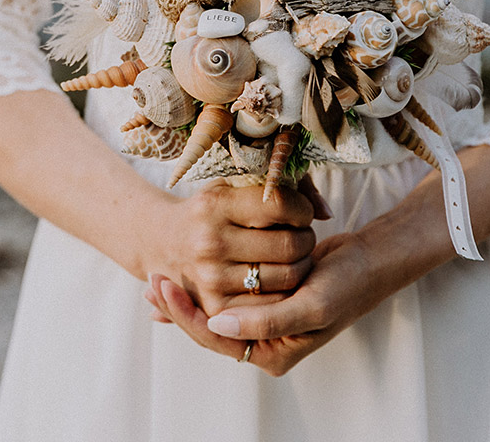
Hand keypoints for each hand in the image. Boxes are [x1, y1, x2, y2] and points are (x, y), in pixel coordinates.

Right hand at [141, 178, 330, 316]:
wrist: (164, 240)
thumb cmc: (214, 209)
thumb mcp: (235, 184)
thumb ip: (285, 187)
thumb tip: (325, 212)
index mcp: (214, 204)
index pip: (280, 204)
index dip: (302, 208)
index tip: (301, 211)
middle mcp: (208, 241)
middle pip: (289, 244)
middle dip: (305, 237)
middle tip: (300, 234)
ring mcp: (210, 277)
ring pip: (286, 276)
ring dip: (301, 264)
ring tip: (293, 254)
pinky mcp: (215, 305)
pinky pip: (272, 304)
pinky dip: (286, 290)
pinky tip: (282, 275)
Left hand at [146, 232, 384, 375]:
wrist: (371, 260)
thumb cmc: (347, 283)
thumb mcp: (311, 304)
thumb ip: (265, 320)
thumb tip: (216, 326)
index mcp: (274, 354)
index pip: (216, 341)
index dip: (185, 317)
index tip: (162, 288)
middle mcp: (267, 343)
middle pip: (210, 330)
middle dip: (180, 307)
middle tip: (151, 281)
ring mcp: (265, 322)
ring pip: (216, 312)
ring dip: (189, 295)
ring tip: (158, 278)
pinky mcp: (266, 300)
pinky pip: (229, 297)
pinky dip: (206, 286)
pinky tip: (183, 277)